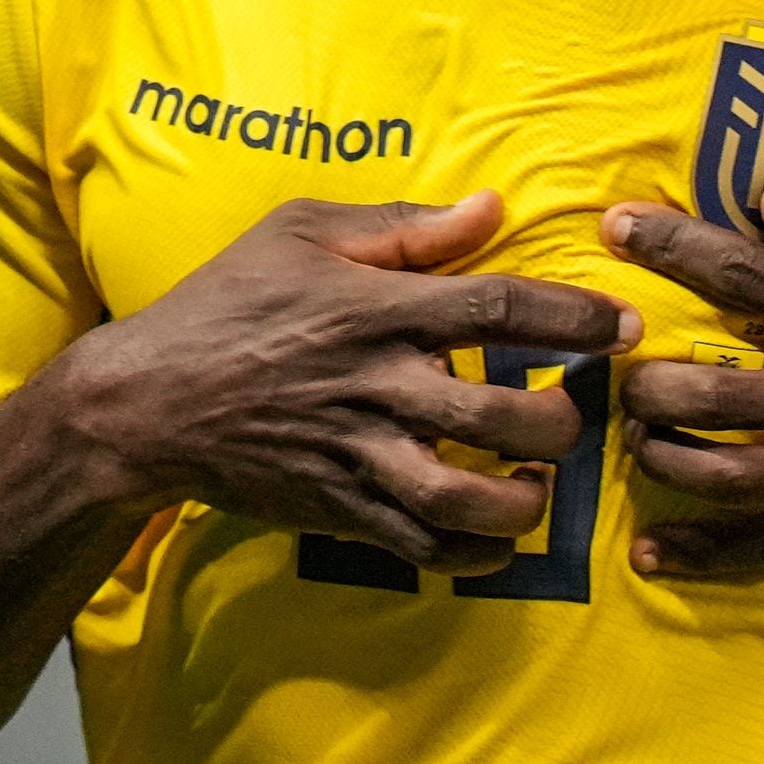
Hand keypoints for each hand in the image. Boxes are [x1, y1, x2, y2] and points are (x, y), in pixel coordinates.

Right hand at [51, 191, 640, 574]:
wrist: (140, 403)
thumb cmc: (224, 302)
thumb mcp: (299, 232)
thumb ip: (404, 226)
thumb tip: (492, 208)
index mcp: (370, 309)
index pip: (495, 308)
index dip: (572, 317)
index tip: (623, 326)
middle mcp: (372, 386)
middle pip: (498, 413)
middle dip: (561, 419)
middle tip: (578, 410)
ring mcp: (354, 456)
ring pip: (464, 497)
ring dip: (523, 499)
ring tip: (537, 481)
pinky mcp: (337, 511)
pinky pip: (424, 550)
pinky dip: (477, 555)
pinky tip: (500, 537)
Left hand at [597, 185, 763, 577]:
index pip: (743, 277)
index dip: (672, 247)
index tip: (615, 227)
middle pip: (705, 395)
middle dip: (644, 377)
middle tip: (622, 359)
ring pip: (723, 476)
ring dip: (662, 455)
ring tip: (638, 432)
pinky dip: (707, 554)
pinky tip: (653, 551)